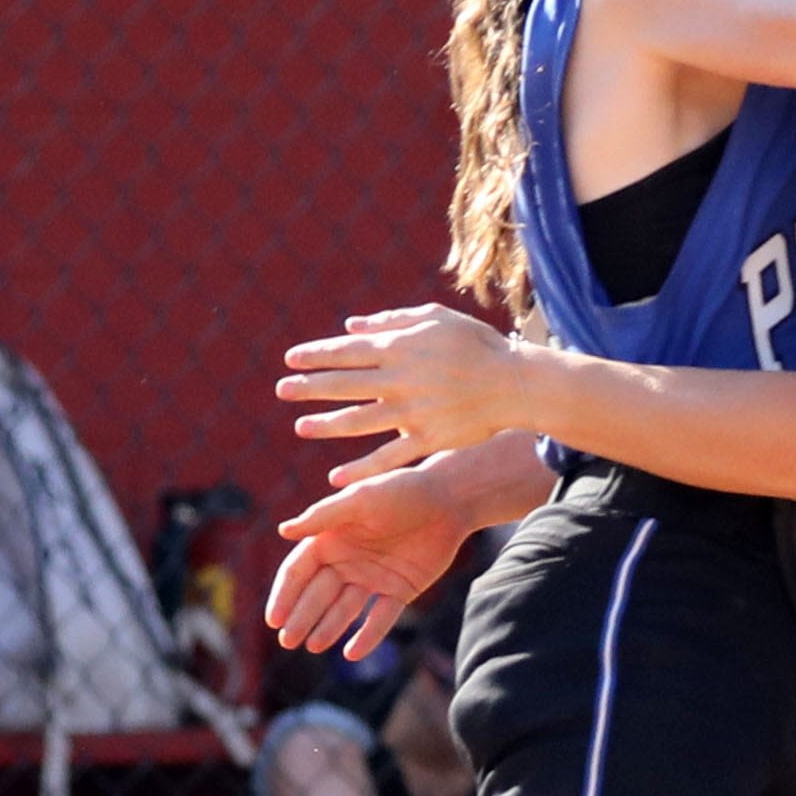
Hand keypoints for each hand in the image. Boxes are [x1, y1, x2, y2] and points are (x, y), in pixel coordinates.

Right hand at [269, 468, 477, 656]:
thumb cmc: (401, 490)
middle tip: (288, 642)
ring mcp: (372, 578)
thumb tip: (283, 531)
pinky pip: (380, 617)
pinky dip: (368, 636)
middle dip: (301, 618)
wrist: (449, 498)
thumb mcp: (360, 499)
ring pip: (344, 609)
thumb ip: (323, 517)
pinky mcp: (399, 590)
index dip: (285, 596)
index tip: (274, 620)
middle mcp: (347, 561)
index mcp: (330, 539)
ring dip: (327, 628)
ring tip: (313, 647)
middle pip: (317, 595)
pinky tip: (352, 654)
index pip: (298, 572)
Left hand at [278, 306, 537, 485]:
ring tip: (301, 427)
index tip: (291, 359)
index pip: (347, 351)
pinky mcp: (426, 438)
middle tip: (283, 390)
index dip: (317, 355)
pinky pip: (387, 457)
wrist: (513, 381)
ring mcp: (411, 412)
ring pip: (358, 420)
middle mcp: (399, 380)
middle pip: (344, 384)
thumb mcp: (434, 318)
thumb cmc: (475, 343)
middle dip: (309, 387)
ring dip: (326, 424)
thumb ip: (391, 320)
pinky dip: (361, 469)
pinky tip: (335, 477)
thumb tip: (350, 326)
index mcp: (400, 348)